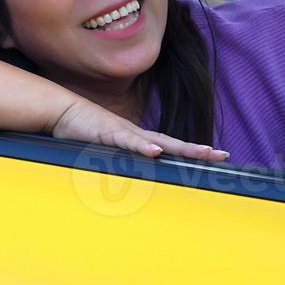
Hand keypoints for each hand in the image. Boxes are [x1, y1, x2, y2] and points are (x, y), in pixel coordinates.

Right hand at [51, 98, 229, 161]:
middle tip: (222, 155)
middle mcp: (136, 134)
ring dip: (180, 147)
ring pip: (157, 141)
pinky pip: (128, 141)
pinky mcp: (108, 133)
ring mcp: (124, 132)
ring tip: (202, 152)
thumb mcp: (105, 150)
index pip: (170, 146)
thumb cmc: (83, 131)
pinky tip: (156, 152)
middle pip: (172, 143)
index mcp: (137, 139)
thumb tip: (134, 174)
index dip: (191, 152)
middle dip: (197, 150)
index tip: (214, 156)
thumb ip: (120, 161)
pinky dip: (142, 147)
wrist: (62, 111)